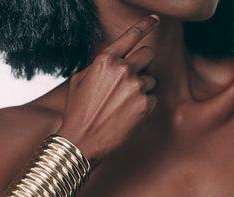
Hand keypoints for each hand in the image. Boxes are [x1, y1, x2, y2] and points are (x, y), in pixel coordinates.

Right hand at [57, 15, 159, 165]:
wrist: (82, 141)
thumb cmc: (78, 112)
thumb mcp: (79, 81)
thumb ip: (99, 66)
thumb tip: (114, 60)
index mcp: (105, 60)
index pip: (130, 36)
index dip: (145, 25)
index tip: (155, 19)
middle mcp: (123, 69)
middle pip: (149, 54)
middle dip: (144, 64)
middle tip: (132, 80)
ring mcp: (136, 87)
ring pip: (151, 79)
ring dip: (142, 89)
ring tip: (122, 105)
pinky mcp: (145, 104)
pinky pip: (153, 98)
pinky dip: (144, 106)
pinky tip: (127, 116)